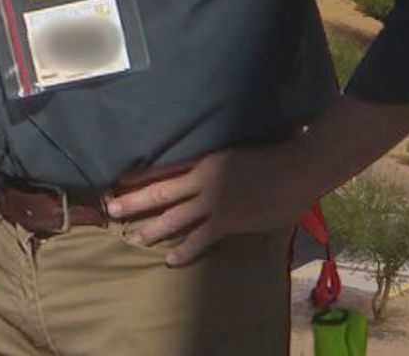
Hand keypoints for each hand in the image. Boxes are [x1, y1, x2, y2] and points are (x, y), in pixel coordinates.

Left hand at [105, 140, 321, 265]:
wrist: (297, 167)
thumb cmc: (272, 153)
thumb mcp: (235, 148)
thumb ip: (217, 158)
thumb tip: (203, 163)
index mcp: (204, 159)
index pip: (164, 167)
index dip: (141, 175)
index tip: (119, 179)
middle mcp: (203, 180)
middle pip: (160, 192)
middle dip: (133, 201)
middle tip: (111, 209)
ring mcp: (215, 202)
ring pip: (174, 217)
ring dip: (152, 228)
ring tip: (131, 238)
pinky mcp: (229, 221)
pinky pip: (201, 239)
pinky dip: (185, 250)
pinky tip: (171, 260)